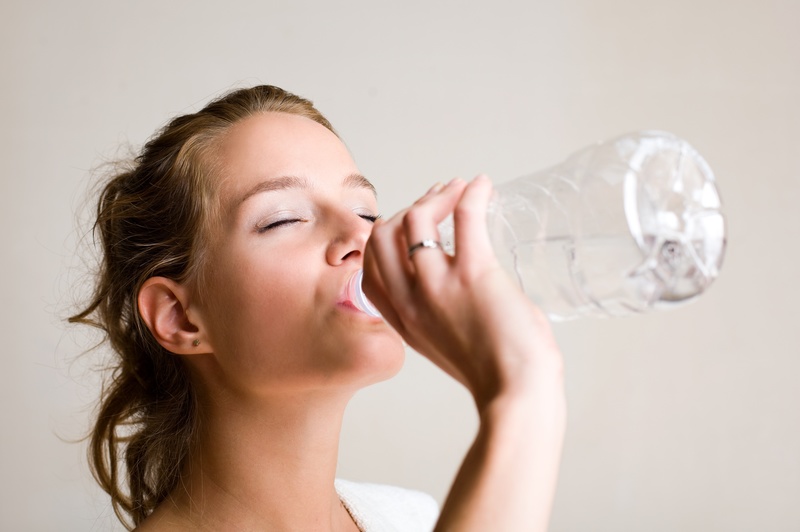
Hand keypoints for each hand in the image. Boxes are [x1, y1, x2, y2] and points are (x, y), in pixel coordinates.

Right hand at [363, 175, 561, 407]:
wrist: (518, 394)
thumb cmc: (497, 375)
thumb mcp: (449, 348)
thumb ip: (441, 317)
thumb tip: (465, 289)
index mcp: (403, 321)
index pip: (370, 267)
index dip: (386, 237)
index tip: (412, 222)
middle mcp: (411, 301)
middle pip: (382, 236)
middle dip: (408, 209)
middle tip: (438, 199)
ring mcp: (436, 286)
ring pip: (415, 219)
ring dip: (437, 196)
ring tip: (460, 189)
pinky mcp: (473, 274)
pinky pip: (463, 217)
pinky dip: (471, 194)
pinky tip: (482, 185)